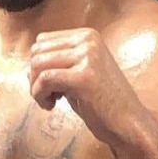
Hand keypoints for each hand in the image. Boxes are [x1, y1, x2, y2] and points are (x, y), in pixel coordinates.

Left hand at [28, 28, 146, 145]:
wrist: (129, 123)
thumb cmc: (103, 102)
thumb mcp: (80, 73)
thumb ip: (58, 64)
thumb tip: (28, 67)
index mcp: (88, 35)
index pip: (43, 41)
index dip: (38, 64)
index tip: (50, 85)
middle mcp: (88, 40)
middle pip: (37, 51)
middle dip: (34, 76)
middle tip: (47, 95)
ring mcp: (88, 57)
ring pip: (38, 64)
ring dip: (36, 87)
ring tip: (49, 101)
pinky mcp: (84, 77)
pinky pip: (45, 80)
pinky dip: (39, 95)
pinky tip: (50, 106)